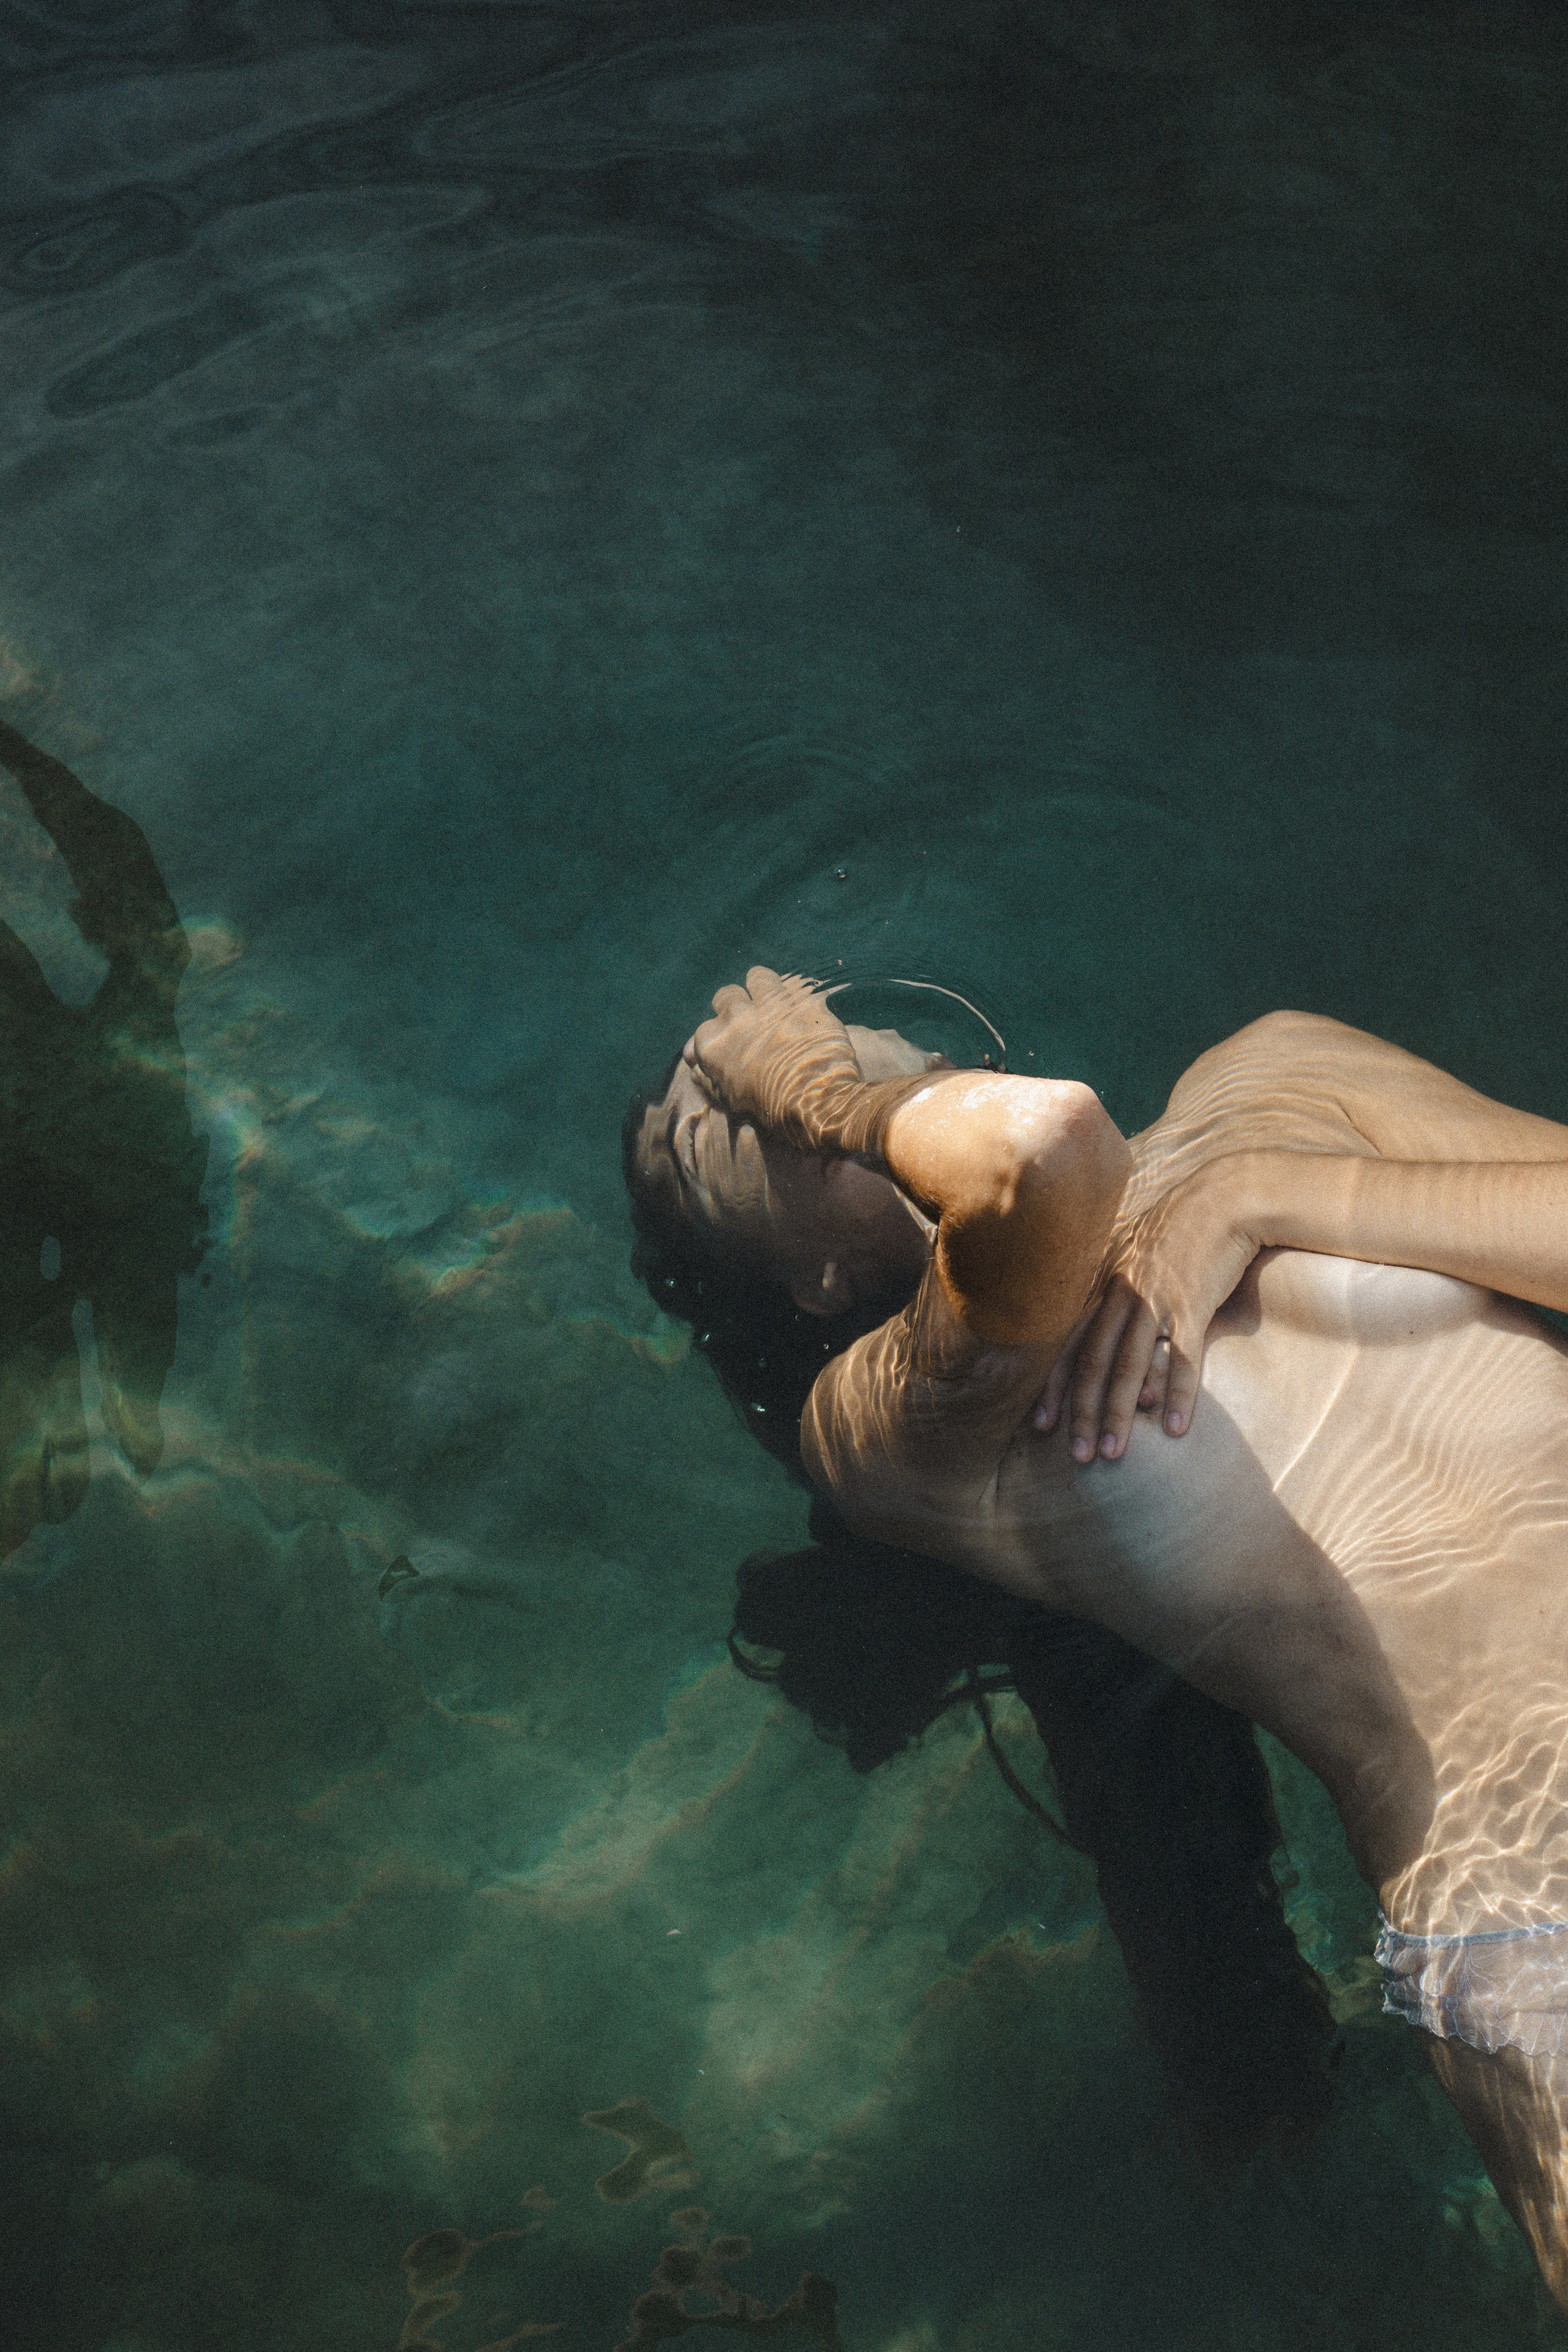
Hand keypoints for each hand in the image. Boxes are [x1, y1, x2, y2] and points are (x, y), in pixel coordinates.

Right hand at [687, 967, 862, 1149]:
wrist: (818, 1103)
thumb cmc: (772, 1110)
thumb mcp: (731, 1100)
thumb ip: (707, 1075)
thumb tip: (692, 1060)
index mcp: (712, 1043)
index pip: (706, 1029)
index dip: (721, 1036)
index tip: (734, 1044)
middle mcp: (734, 1017)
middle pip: (727, 997)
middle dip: (737, 1007)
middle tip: (753, 1023)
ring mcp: (769, 1003)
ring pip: (757, 977)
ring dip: (763, 988)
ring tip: (775, 1002)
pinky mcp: (803, 999)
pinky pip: (793, 983)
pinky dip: (795, 993)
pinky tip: (802, 1006)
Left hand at [1032, 1154, 1262, 1459]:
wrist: (1226, 1196)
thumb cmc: (1183, 1231)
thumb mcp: (1138, 1258)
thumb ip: (1120, 1297)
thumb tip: (1115, 1340)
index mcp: (1104, 1283)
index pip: (1069, 1342)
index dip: (1053, 1385)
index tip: (1039, 1424)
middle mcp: (1121, 1291)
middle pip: (1093, 1360)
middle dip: (1082, 1411)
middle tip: (1076, 1456)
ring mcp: (1156, 1297)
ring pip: (1130, 1363)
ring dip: (1120, 1412)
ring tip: (1112, 1453)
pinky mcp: (1194, 1301)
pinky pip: (1184, 1355)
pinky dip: (1178, 1392)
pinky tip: (1175, 1428)